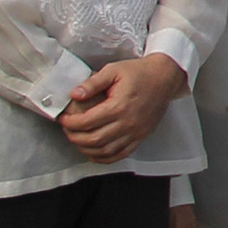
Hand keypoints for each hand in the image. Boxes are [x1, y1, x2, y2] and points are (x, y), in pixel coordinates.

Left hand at [59, 52, 187, 162]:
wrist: (165, 77)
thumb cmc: (139, 73)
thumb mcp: (114, 70)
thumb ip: (92, 83)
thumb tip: (74, 94)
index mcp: (119, 105)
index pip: (87, 122)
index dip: (70, 123)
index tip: (63, 119)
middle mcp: (128, 122)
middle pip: (93, 139)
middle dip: (74, 137)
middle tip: (67, 129)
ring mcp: (135, 132)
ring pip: (105, 151)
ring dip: (86, 149)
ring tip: (77, 140)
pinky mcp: (140, 137)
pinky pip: (120, 154)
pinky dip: (104, 158)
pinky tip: (94, 152)